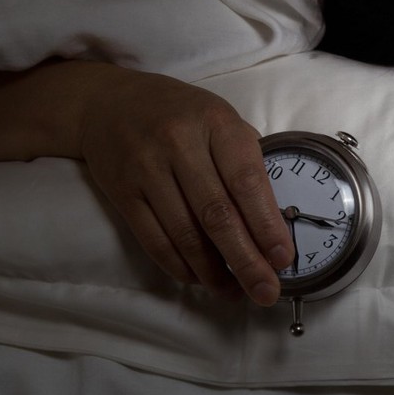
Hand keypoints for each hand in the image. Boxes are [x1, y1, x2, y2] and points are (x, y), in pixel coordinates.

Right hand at [76, 68, 293, 305]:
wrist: (110, 102)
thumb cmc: (182, 115)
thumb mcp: (221, 120)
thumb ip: (246, 162)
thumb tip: (274, 221)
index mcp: (216, 123)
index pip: (247, 182)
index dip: (267, 225)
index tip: (283, 258)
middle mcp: (180, 144)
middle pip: (217, 215)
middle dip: (246, 260)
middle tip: (266, 291)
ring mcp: (147, 168)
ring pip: (185, 233)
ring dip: (213, 271)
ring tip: (234, 292)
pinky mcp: (122, 192)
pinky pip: (153, 239)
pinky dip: (178, 265)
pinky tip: (198, 278)